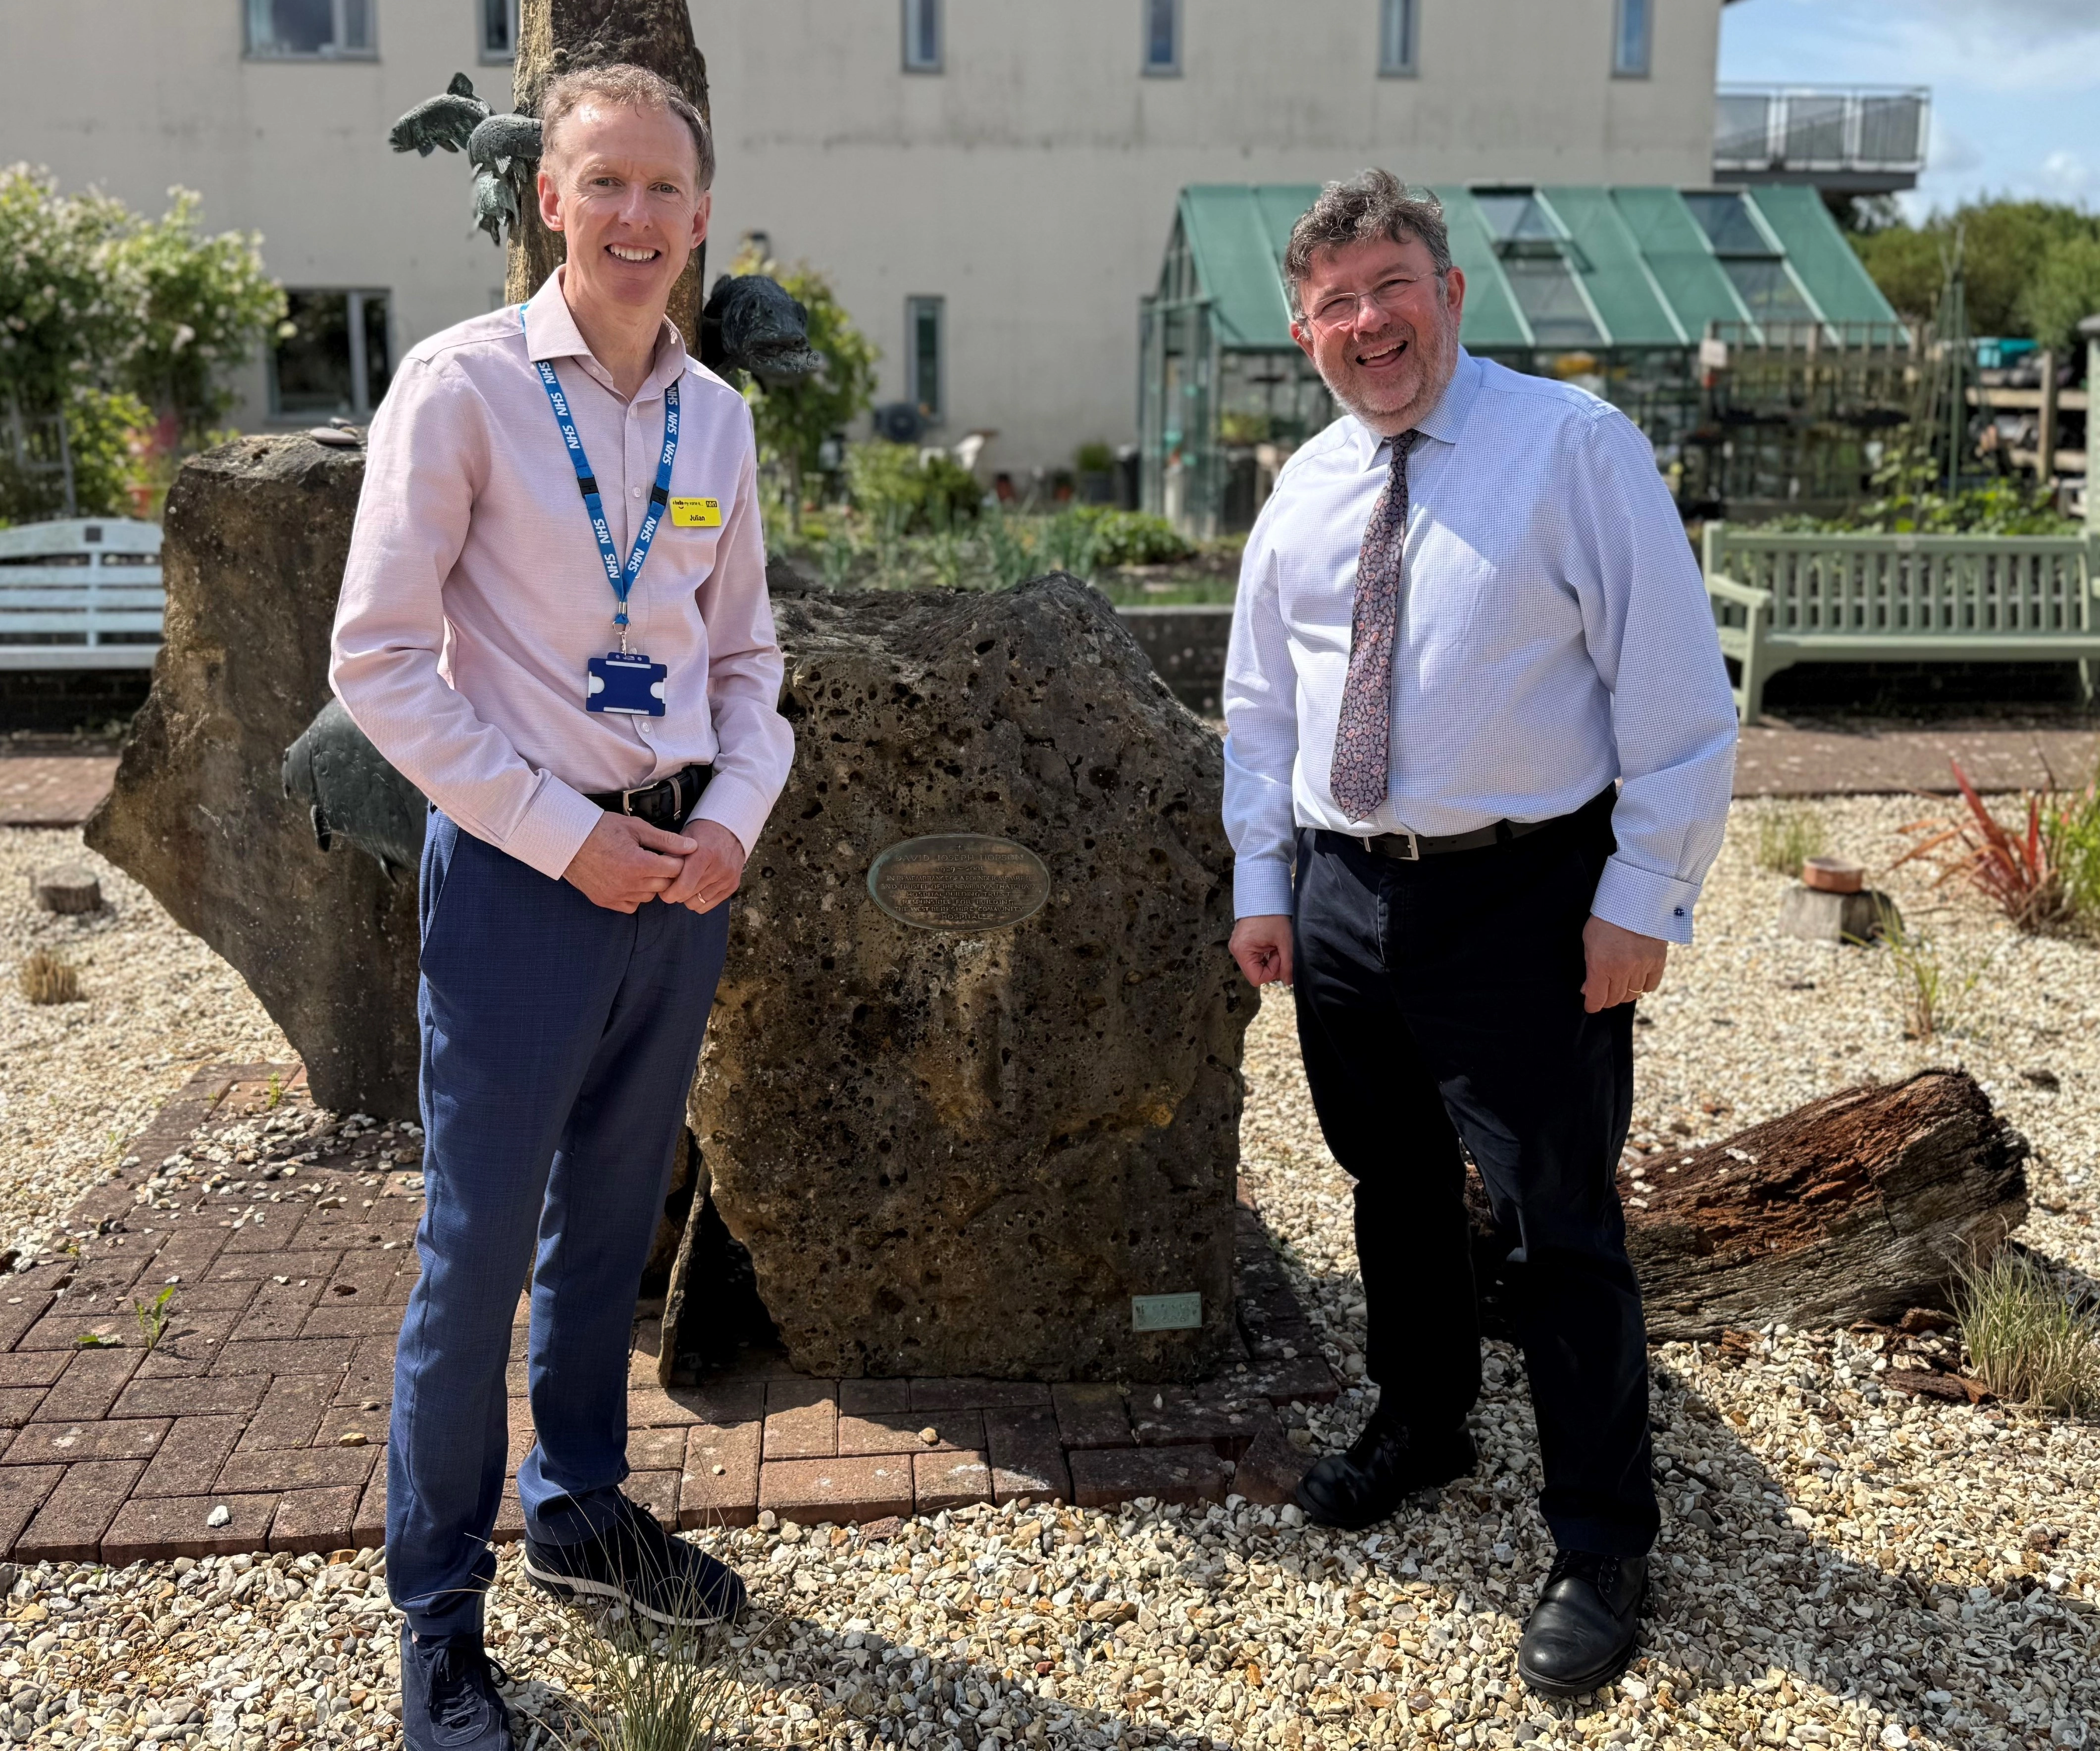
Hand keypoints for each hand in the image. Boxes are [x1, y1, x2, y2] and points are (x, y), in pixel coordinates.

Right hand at [563, 812, 695, 912]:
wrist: (567, 839)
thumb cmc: (601, 828)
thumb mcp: (636, 828)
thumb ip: (666, 839)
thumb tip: (693, 846)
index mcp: (639, 864)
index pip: (675, 870)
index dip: (677, 860)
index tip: (673, 853)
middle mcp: (629, 884)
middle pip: (664, 885)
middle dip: (665, 873)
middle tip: (657, 859)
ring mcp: (616, 895)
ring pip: (649, 897)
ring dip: (650, 885)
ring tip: (640, 867)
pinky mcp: (605, 901)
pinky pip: (631, 905)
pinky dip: (634, 896)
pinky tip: (628, 879)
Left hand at [660, 819, 747, 913]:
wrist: (731, 829)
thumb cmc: (703, 833)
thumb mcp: (684, 838)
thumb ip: (671, 857)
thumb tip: (659, 878)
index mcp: (704, 854)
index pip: (684, 887)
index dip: (669, 893)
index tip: (663, 890)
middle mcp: (719, 868)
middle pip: (688, 896)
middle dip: (676, 894)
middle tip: (673, 884)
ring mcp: (728, 878)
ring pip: (697, 903)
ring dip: (688, 897)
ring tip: (687, 884)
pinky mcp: (733, 885)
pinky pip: (709, 905)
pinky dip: (700, 900)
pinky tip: (697, 887)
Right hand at [1230, 915, 1293, 987]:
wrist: (1264, 895)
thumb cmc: (1272, 915)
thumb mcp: (1284, 940)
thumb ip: (1288, 963)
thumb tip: (1288, 981)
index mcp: (1242, 951)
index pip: (1257, 978)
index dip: (1272, 972)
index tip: (1279, 956)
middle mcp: (1236, 950)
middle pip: (1256, 972)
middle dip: (1271, 965)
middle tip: (1278, 949)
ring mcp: (1238, 946)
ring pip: (1256, 965)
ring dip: (1269, 959)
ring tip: (1275, 944)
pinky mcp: (1242, 943)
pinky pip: (1254, 957)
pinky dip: (1265, 954)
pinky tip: (1270, 943)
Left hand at [1581, 915, 1667, 1012]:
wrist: (1634, 901)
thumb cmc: (1607, 919)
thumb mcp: (1589, 941)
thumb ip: (1590, 967)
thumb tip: (1588, 989)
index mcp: (1602, 965)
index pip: (1597, 998)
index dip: (1593, 1005)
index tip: (1591, 1006)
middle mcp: (1623, 969)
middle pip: (1615, 998)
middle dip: (1607, 1000)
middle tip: (1604, 995)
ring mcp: (1642, 966)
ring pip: (1633, 994)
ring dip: (1624, 994)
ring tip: (1619, 987)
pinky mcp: (1658, 962)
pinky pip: (1651, 986)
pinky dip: (1643, 987)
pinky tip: (1637, 981)